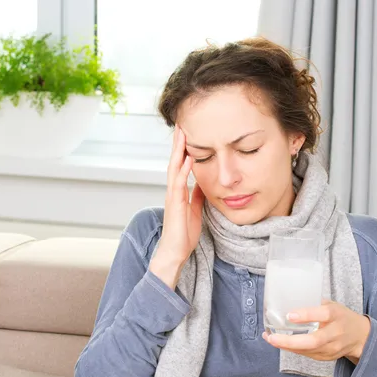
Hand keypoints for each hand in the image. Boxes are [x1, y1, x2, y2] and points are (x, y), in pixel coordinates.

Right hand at [157, 123, 205, 265]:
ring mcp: (172, 197)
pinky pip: (178, 184)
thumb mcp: (195, 210)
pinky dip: (182, 170)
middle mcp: (173, 191)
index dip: (184, 149)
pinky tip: (187, 158)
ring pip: (174, 168)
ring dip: (178, 151)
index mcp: (178, 192)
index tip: (187, 132)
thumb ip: (197, 196)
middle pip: (174, 161)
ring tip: (182, 133)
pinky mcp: (175, 205)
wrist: (175, 253)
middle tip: (182, 123)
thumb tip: (204, 182)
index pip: (180, 165)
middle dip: (178, 143)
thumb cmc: (184, 235)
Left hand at [262, 300, 370, 364]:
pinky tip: (280, 343)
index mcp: (337, 315)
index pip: (323, 314)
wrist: (360, 337)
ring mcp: (332, 348)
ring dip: (286, 346)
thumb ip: (314, 304)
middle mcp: (336, 333)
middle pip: (314, 341)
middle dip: (290, 341)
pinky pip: (307, 354)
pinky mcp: (327, 357)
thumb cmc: (341, 317)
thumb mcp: (332, 305)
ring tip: (270, 338)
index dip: (306, 315)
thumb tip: (288, 299)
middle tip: (272, 337)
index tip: (289, 315)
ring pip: (308, 351)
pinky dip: (292, 349)